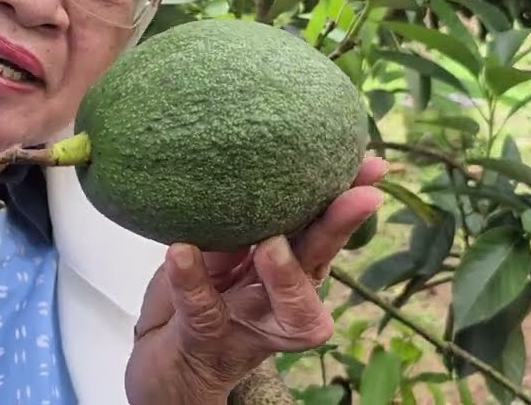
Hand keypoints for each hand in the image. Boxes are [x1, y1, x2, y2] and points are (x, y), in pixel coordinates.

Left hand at [126, 155, 387, 402]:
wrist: (158, 361)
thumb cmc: (195, 298)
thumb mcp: (215, 253)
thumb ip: (233, 226)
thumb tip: (244, 178)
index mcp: (288, 272)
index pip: (322, 232)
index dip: (344, 203)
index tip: (372, 168)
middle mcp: (280, 304)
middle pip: (317, 264)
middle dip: (338, 229)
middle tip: (358, 197)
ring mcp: (249, 327)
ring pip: (288, 309)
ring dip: (284, 275)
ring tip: (271, 243)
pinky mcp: (206, 344)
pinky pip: (204, 313)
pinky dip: (193, 282)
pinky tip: (181, 252)